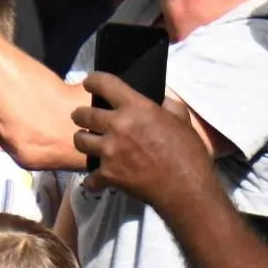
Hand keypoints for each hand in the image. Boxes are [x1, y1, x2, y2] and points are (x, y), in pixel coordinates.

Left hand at [70, 69, 200, 201]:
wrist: (185, 186)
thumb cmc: (188, 151)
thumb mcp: (182, 120)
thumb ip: (168, 106)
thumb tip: (160, 101)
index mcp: (137, 108)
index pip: (105, 84)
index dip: (93, 81)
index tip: (89, 83)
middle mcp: (118, 126)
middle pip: (82, 115)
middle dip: (80, 115)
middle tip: (83, 117)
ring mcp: (109, 151)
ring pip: (79, 141)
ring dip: (83, 141)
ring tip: (89, 143)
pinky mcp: (106, 174)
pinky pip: (90, 176)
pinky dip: (94, 179)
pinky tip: (99, 179)